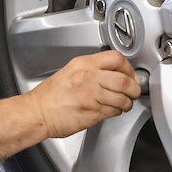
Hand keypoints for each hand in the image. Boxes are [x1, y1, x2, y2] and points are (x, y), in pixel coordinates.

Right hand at [25, 50, 141, 138]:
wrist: (37, 113)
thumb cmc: (50, 96)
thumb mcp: (71, 71)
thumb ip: (92, 70)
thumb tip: (114, 74)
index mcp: (83, 64)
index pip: (116, 58)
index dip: (128, 68)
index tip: (130, 74)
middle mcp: (88, 77)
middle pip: (124, 79)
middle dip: (134, 88)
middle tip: (134, 91)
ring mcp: (91, 95)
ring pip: (122, 97)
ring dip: (128, 102)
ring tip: (125, 103)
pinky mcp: (92, 112)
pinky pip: (114, 111)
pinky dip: (118, 111)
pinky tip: (113, 110)